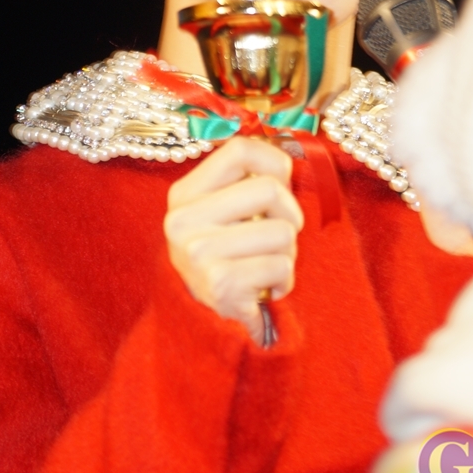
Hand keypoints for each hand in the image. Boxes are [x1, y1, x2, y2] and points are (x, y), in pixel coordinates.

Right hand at [164, 136, 303, 343]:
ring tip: (267, 263)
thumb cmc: (225, 255)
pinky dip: (284, 280)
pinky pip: (282, 266)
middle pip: (269, 188)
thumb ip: (248, 180)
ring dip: (288, 252)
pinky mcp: (221, 286)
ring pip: (283, 231)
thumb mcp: (222, 211)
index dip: (274, 161)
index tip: (282, 180)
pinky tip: (264, 287)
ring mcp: (198, 253)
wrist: (201, 322)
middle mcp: (183, 220)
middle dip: (289, 213)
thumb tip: (289, 155)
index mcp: (184, 194)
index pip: (239, 150)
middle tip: (279, 232)